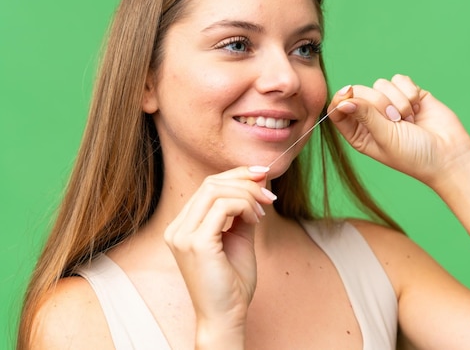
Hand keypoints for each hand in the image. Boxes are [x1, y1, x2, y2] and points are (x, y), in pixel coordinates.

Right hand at [163, 166, 273, 335]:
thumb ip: (243, 211)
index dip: (237, 175)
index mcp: (183, 226)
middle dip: (245, 182)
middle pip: (211, 183)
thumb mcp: (239, 237)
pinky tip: (256, 220)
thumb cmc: (232, 283)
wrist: (226, 317)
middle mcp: (177, 228)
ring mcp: (182, 235)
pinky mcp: (196, 243)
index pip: (208, 186)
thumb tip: (257, 182)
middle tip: (269, 197)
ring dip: (247, 195)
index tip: (263, 176)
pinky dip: (244, 207)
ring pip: (216, 190)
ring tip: (263, 211)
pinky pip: (223, 207)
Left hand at [328, 74, 469, 185]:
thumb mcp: (385, 137)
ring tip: (409, 119)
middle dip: (379, 101)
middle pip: (359, 91)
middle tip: (395, 119)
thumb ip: (365, 115)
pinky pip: (400, 79)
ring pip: (381, 83)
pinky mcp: (408, 94)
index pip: (338, 109)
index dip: (342, 97)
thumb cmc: (413, 154)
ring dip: (398, 100)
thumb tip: (343, 99)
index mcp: (358, 132)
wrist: (448, 154)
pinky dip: (410, 92)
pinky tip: (418, 107)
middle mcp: (371, 117)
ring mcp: (390, 104)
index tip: (349, 93)